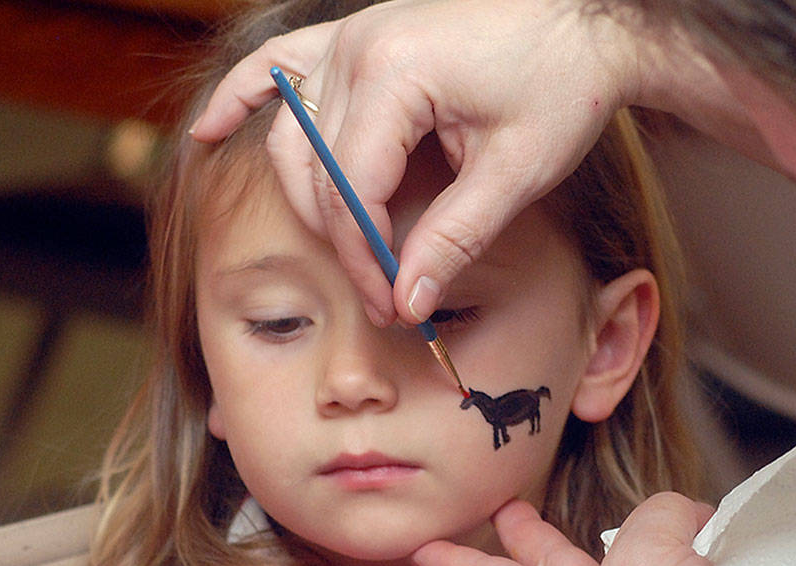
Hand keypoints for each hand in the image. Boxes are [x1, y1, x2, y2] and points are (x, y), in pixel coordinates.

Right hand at [190, 0, 639, 324]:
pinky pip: (282, 67)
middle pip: (314, 167)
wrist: (588, 20)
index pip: (353, 189)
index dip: (367, 258)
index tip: (395, 307)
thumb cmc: (562, 84)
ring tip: (345, 253)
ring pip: (293, 132)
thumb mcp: (517, 173)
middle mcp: (356, 47)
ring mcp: (352, 36)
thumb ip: (455, 238)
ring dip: (309, 197)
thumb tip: (407, 301)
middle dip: (346, 240)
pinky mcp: (360, 35)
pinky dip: (244, 99)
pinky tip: (207, 132)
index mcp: (395, 74)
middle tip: (386, 295)